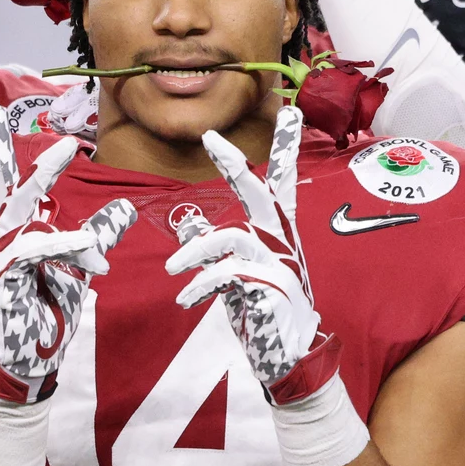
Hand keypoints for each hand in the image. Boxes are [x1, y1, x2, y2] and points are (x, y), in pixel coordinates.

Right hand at [0, 104, 135, 402]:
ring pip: (29, 222)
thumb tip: (125, 206)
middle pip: (11, 192)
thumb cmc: (48, 312)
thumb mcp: (81, 267)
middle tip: (61, 142)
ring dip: (70, 233)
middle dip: (24, 161)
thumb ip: (99, 235)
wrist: (31, 360)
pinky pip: (31, 250)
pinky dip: (63, 248)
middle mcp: (2, 241)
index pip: (8, 184)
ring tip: (90, 233)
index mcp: (17, 233)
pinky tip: (89, 254)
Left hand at [166, 108, 336, 401]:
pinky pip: (227, 274)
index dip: (287, 148)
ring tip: (173, 273)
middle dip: (234, 164)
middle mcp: (282, 240)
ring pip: (232, 237)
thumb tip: (188, 219)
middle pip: (261, 191)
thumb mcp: (236, 272)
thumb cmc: (263, 309)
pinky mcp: (269, 285)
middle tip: (212, 138)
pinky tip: (185, 299)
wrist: (288, 354)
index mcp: (278, 232)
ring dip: (196, 252)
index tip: (291, 111)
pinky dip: (201, 285)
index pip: (282, 182)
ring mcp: (279, 261)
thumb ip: (216, 245)